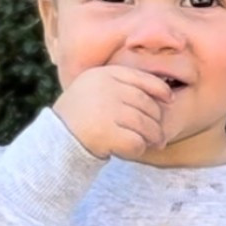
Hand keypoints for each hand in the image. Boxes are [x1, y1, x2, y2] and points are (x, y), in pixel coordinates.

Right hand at [53, 63, 175, 161]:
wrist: (55, 139)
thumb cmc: (80, 115)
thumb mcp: (94, 88)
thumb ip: (121, 86)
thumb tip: (167, 94)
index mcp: (104, 75)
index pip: (142, 79)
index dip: (160, 89)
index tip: (169, 99)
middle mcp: (106, 89)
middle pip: (147, 104)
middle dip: (156, 121)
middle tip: (158, 134)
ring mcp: (106, 110)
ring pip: (146, 124)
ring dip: (152, 137)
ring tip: (153, 143)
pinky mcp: (106, 133)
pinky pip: (136, 142)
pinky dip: (139, 149)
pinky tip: (132, 151)